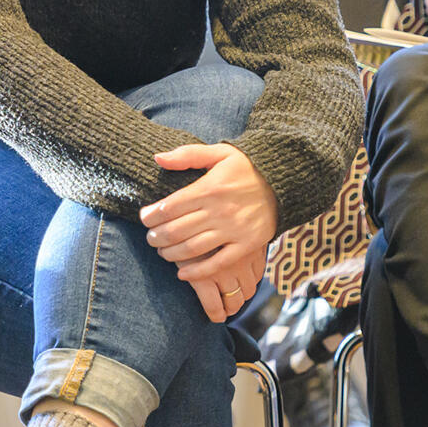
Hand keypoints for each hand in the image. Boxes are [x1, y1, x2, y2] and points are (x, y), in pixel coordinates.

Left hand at [141, 143, 279, 321]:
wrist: (283, 183)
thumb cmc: (246, 167)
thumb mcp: (219, 153)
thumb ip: (187, 155)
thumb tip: (157, 158)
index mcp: (209, 188)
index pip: (170, 206)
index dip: (151, 215)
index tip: (144, 218)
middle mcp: (219, 211)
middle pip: (177, 229)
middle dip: (157, 237)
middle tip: (150, 238)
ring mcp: (233, 230)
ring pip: (193, 248)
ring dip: (171, 253)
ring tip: (162, 252)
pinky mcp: (246, 245)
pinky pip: (218, 263)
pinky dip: (197, 272)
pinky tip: (182, 273)